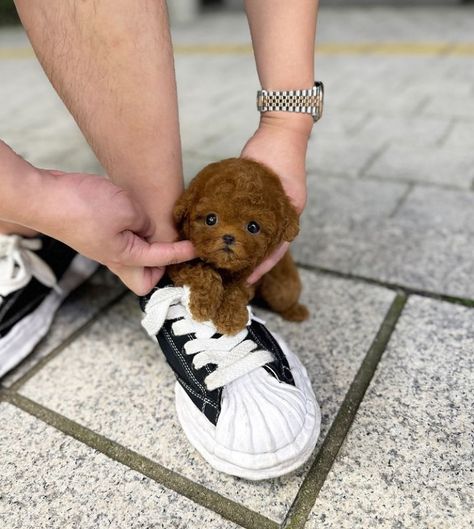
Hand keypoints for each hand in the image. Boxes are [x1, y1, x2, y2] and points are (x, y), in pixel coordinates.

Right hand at [35, 169, 194, 294]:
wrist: (46, 196)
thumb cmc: (84, 207)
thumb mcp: (128, 210)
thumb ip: (146, 223)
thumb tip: (148, 228)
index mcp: (125, 258)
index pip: (161, 261)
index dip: (181, 254)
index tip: (196, 248)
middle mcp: (114, 258)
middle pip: (143, 279)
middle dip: (161, 269)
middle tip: (174, 249)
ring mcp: (104, 247)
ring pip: (134, 259)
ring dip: (149, 248)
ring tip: (162, 231)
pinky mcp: (97, 234)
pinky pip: (124, 242)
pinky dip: (136, 234)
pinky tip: (139, 218)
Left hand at [241, 113, 311, 283]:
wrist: (279, 130)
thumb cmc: (280, 153)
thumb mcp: (278, 185)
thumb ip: (270, 206)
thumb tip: (248, 231)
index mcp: (289, 214)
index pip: (276, 249)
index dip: (262, 266)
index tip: (248, 279)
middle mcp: (280, 214)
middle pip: (266, 245)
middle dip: (251, 261)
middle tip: (233, 275)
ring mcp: (270, 206)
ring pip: (257, 234)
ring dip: (245, 248)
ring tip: (227, 261)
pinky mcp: (258, 198)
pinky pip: (248, 219)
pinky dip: (239, 230)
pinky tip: (225, 238)